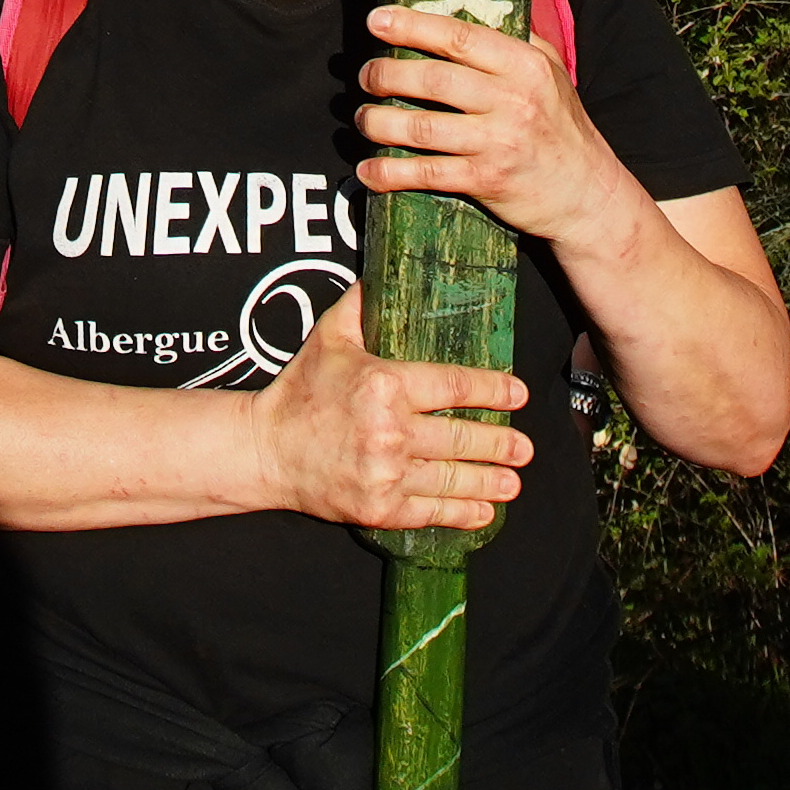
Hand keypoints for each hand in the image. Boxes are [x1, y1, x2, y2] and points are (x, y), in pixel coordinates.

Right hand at [252, 282, 531, 531]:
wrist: (265, 450)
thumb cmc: (299, 392)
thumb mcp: (329, 338)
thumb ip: (362, 306)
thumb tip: (384, 276)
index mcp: (384, 384)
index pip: (456, 386)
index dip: (494, 390)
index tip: (517, 394)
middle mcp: (390, 430)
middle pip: (463, 437)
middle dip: (501, 443)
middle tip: (524, 447)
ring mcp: (386, 473)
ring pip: (453, 477)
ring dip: (490, 481)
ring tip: (513, 480)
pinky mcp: (379, 508)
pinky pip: (431, 512)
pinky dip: (462, 513)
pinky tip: (484, 511)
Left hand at [356, 4, 657, 264]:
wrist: (589, 195)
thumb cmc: (560, 126)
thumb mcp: (549, 71)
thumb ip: (513, 40)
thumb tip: (467, 3)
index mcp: (525, 65)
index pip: (459, 37)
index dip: (411, 26)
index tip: (376, 21)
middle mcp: (513, 100)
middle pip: (432, 80)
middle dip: (386, 75)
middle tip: (365, 76)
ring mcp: (499, 142)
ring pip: (421, 128)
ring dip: (379, 123)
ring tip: (363, 119)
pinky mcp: (486, 181)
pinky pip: (427, 173)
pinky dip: (390, 173)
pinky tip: (369, 171)